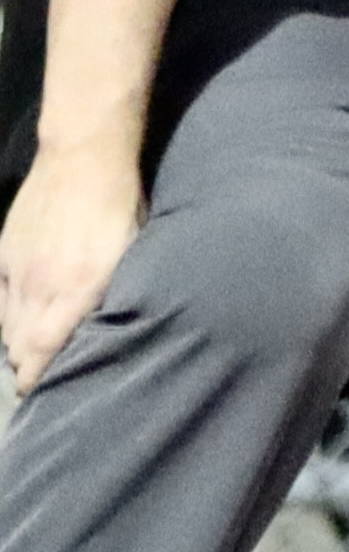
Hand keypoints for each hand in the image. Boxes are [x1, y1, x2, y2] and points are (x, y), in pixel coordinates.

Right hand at [0, 149, 139, 390]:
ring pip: (7, 326)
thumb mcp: (133, 253)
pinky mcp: (4, 252)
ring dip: (17, 347)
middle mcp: (41, 286)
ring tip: (30, 359)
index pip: (44, 351)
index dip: (40, 377)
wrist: (82, 158)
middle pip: (21, 346)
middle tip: (39, 384)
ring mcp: (18, 269)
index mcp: (76, 290)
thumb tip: (107, 326)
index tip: (44, 393)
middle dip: (28, 370)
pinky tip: (18, 323)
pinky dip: (7, 317)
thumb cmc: (121, 205)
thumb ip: (113, 292)